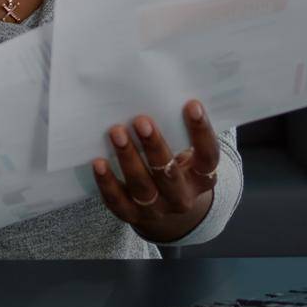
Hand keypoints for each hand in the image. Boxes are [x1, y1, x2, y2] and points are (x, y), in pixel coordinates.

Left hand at [91, 99, 220, 238]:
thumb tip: (161, 91)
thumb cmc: (175, 165)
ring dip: (129, 159)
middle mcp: (182, 197)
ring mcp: (157, 209)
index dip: (201, 132)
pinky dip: (107, 183)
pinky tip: (98, 162)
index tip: (191, 105)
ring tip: (116, 133)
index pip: (207, 156)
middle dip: (154, 146)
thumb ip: (178, 131)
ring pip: (143, 188)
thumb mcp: (186, 152)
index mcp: (202, 178)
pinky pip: (118, 202)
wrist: (166, 209)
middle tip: (141, 120)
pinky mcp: (132, 215)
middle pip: (169, 174)